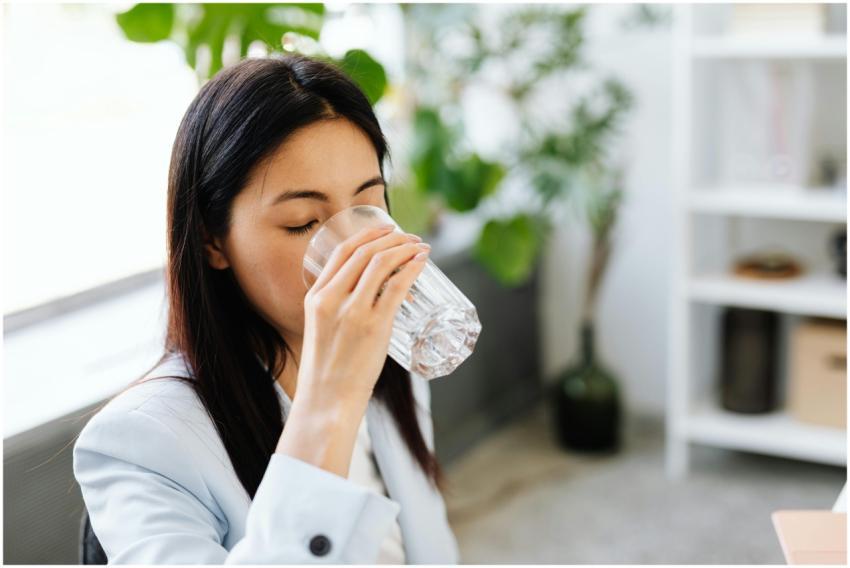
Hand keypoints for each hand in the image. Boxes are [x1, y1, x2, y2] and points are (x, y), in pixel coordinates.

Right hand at [297, 224, 429, 405]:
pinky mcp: (374, 326)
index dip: (368, 235)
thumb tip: (372, 296)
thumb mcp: (322, 330)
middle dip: (392, 238)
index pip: (342, 252)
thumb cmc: (328, 371)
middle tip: (410, 237)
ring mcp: (353, 312)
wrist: (327, 401)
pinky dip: (412, 269)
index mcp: (315, 297)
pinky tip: (422, 263)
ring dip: (405, 249)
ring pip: (382, 263)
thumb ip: (338, 310)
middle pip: (365, 252)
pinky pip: (397, 286)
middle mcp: (331, 299)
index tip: (387, 229)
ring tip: (420, 247)